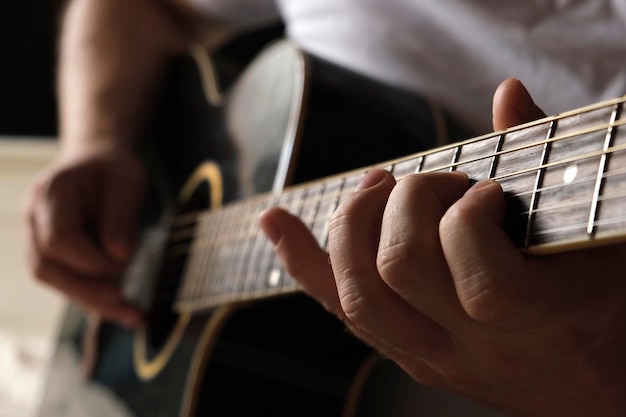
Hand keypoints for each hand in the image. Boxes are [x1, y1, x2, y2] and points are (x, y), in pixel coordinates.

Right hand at [23, 146, 146, 326]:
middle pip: (45, 266)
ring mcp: (35, 236)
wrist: (97, 160)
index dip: (91, 260)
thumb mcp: (128, 183)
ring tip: (130, 312)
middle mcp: (33, 217)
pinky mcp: (49, 253)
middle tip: (126, 304)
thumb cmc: (114, 169)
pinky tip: (121, 307)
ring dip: (91, 300)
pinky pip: (65, 279)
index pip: (59, 239)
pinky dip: (93, 295)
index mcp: (51, 193)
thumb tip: (120, 257)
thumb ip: (122, 218)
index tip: (125, 264)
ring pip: (52, 279)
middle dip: (87, 291)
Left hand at [259, 79, 625, 415]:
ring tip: (376, 189)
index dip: (469, 215)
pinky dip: (302, 260)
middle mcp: (475, 347)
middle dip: (407, 203)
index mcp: (538, 318)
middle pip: (399, 268)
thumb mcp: (597, 233)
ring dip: (352, 225)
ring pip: (356, 296)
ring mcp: (432, 358)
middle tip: (435, 185)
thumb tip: (507, 94)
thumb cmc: (608, 305)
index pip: (480, 274)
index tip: (486, 192)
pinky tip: (276, 224)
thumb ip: (548, 163)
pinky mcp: (408, 357)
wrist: (602, 389)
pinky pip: (341, 312)